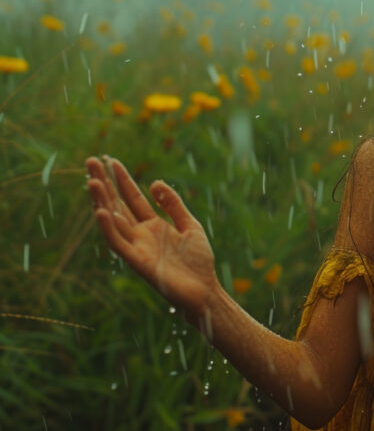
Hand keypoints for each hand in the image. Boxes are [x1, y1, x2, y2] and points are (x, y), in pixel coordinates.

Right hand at [86, 156, 219, 318]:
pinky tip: (101, 211)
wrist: (205, 290)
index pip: (132, 198)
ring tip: (92, 181)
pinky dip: (108, 228)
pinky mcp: (136, 261)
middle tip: (91, 161)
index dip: (122, 180)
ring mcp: (137, 247)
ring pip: (113, 221)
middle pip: (117, 205)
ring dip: (101, 201)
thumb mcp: (189, 225)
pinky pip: (118, 243)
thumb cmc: (198, 261)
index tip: (111, 160)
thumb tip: (154, 182)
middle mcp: (140, 234)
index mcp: (153, 225)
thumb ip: (173, 204)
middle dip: (104, 184)